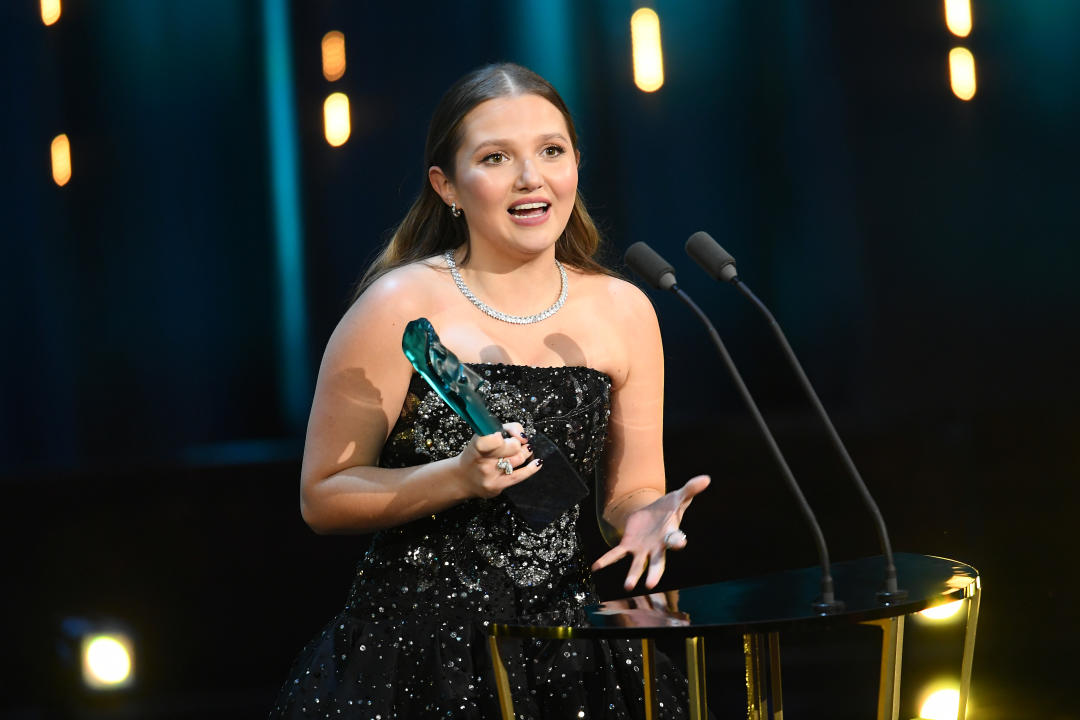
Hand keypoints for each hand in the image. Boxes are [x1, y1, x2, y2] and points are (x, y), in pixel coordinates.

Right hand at [455, 422, 539, 498]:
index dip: (506, 435)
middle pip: (513, 447)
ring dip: (525, 452)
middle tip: (514, 443)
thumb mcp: (485, 435)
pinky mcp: (498, 486)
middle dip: (517, 443)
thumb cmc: (476, 454)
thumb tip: (524, 436)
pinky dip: (532, 467)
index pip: (495, 438)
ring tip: (523, 450)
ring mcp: (490, 475)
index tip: (506, 435)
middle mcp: (483, 461)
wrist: (462, 479)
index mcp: (477, 445)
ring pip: (519, 459)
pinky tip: (537, 462)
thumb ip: (507, 428)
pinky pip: (521, 475)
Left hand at [591, 475, 709, 590]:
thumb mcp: (678, 496)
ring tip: (628, 586)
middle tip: (650, 585)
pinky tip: (596, 566)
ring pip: (637, 565)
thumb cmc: (669, 507)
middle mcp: (657, 547)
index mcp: (670, 535)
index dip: (678, 541)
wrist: (652, 512)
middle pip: (657, 563)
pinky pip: (616, 554)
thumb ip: (690, 489)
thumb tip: (706, 478)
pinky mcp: (628, 545)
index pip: (676, 540)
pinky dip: (606, 560)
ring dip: (632, 575)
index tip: (680, 543)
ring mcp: (642, 549)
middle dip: (654, 573)